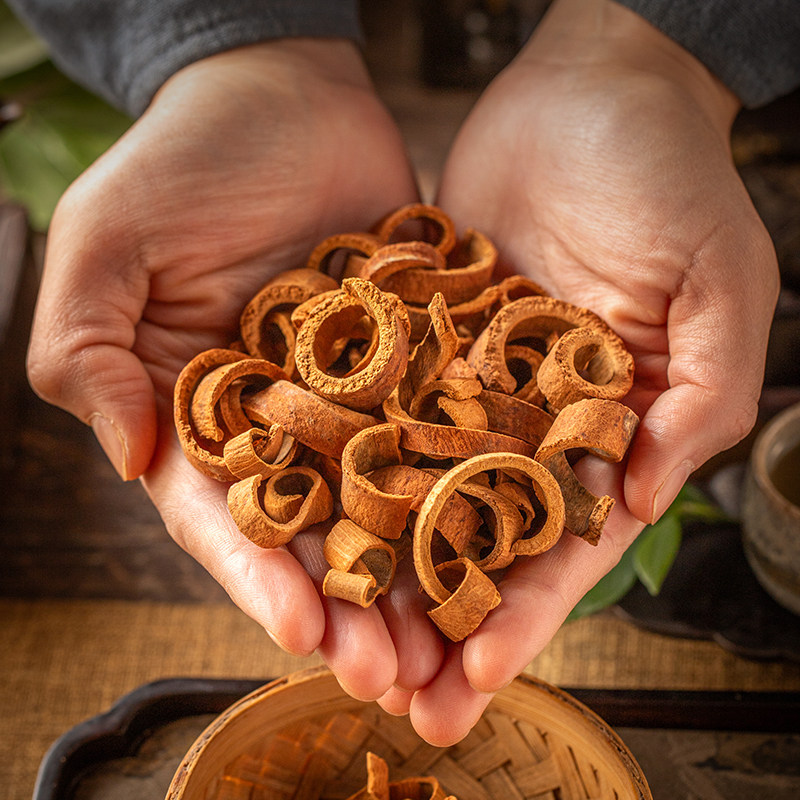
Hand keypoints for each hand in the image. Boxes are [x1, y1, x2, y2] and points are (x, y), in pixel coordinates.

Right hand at [26, 39, 443, 698]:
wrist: (282, 95)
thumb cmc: (181, 162)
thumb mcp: (107, 248)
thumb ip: (88, 351)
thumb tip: (127, 454)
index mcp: (201, 414)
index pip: (224, 516)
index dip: (260, 580)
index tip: (305, 637)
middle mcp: (281, 422)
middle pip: (315, 531)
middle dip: (351, 607)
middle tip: (395, 676)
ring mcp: (356, 395)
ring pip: (389, 500)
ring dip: (418, 573)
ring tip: (453, 643)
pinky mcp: (418, 359)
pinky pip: (448, 427)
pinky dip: (473, 481)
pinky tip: (505, 534)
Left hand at [399, 0, 778, 741]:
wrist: (596, 90)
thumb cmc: (675, 179)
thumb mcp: (719, 288)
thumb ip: (696, 399)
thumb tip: (636, 503)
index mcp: (605, 427)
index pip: (563, 544)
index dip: (525, 616)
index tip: (478, 681)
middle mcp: (530, 417)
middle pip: (480, 537)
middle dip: (442, 620)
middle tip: (397, 701)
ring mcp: (467, 377)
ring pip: (415, 485)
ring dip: (382, 565)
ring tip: (338, 638)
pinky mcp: (418, 330)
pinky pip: (375, 401)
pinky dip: (343, 457)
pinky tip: (304, 514)